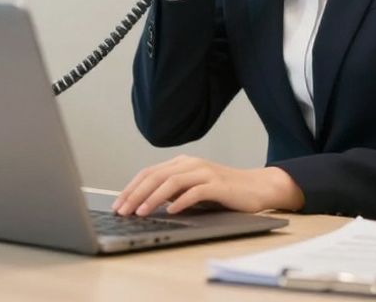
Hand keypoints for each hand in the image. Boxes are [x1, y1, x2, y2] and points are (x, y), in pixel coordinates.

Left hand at [112, 155, 303, 216]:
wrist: (257, 187)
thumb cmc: (223, 192)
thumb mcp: (192, 189)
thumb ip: (172, 192)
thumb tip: (143, 203)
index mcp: (181, 163)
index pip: (149, 173)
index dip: (131, 188)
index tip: (118, 205)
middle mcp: (191, 164)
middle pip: (156, 176)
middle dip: (135, 194)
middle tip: (122, 211)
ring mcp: (205, 172)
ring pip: (171, 182)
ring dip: (153, 198)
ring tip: (140, 213)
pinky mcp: (218, 185)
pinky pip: (195, 191)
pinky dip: (181, 201)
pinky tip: (171, 211)